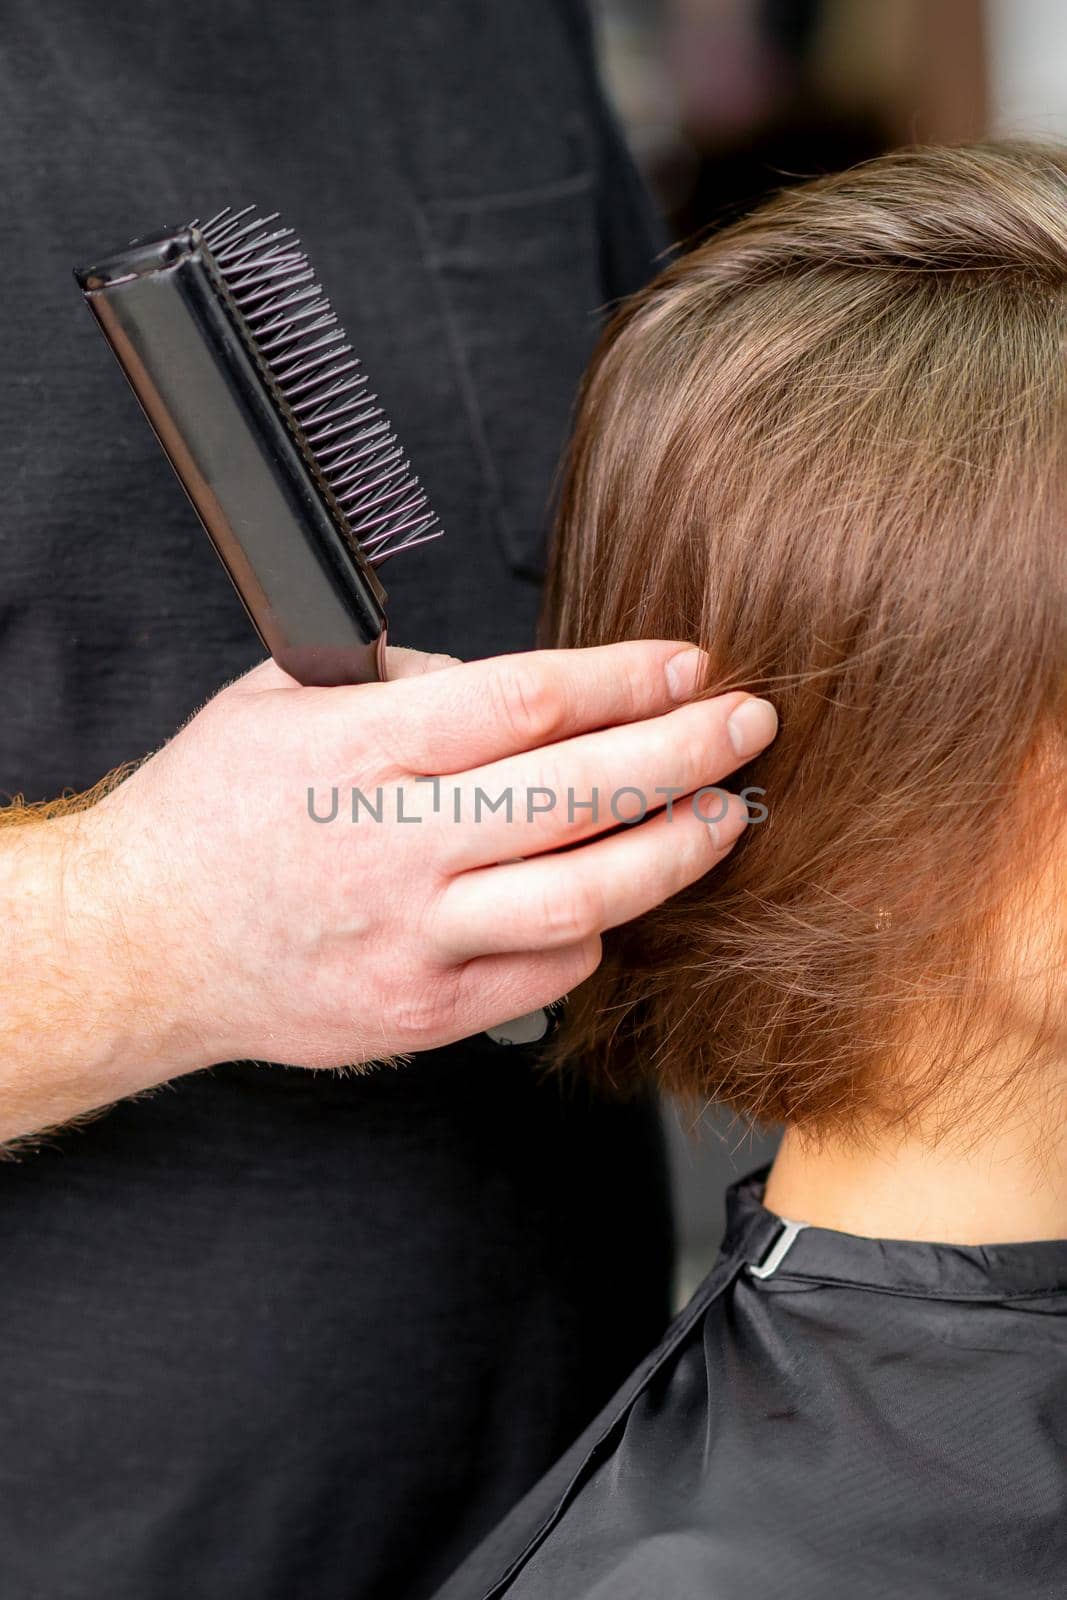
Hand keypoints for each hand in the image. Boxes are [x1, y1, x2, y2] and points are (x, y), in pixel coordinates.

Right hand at [76, 641, 777, 1075]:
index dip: (622, 680)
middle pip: (574, 797)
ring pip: (580, 900)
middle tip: (749, 724)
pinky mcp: (423, 1010)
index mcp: (354, 753)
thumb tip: (525, 694)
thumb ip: (401, 683)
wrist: (145, 945)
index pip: (523, 704)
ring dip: (673, 853)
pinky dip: (596, 929)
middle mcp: (390, 849)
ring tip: (726, 814)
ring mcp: (411, 941)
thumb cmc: (212, 813)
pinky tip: (616, 894)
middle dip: (683, 754)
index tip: (686, 664)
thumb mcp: (278, 702)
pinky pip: (546, 972)